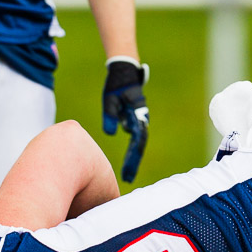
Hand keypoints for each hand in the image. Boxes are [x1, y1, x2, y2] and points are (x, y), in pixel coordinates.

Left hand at [102, 58, 149, 182]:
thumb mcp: (109, 99)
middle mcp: (142, 119)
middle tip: (127, 179)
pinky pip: (136, 139)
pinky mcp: (136, 121)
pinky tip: (128, 165)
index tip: (127, 168)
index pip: (137, 139)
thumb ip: (110, 115)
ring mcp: (140, 120)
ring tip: (128, 176)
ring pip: (139, 143)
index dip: (132, 155)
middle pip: (140, 145)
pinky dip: (132, 152)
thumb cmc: (115, 84)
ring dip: (134, 159)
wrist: (124, 72)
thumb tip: (110, 134)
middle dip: (134, 162)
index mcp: (138, 114)